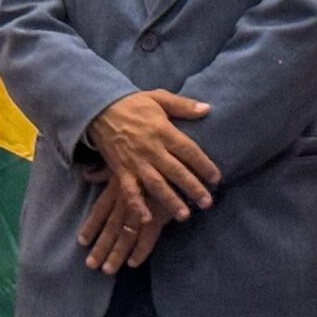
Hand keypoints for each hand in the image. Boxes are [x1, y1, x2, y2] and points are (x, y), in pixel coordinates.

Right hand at [80, 90, 219, 270]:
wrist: (99, 109)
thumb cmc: (133, 104)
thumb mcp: (159, 97)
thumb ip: (184, 105)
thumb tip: (207, 109)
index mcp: (163, 130)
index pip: (188, 150)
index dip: (203, 164)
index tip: (216, 178)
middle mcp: (151, 148)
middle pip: (175, 171)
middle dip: (192, 188)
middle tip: (207, 203)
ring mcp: (135, 161)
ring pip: (155, 184)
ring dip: (170, 200)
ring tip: (184, 215)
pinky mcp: (120, 170)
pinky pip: (129, 190)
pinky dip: (137, 205)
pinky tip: (146, 219)